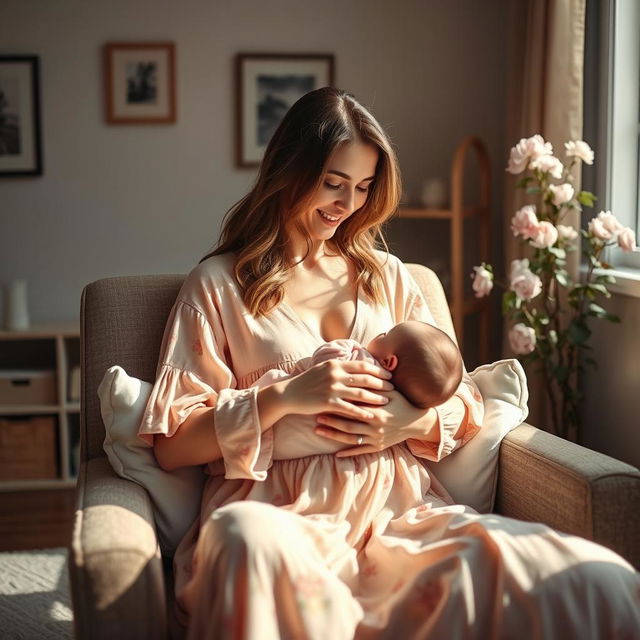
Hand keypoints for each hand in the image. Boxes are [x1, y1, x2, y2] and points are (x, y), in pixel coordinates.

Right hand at [282, 358, 393, 422]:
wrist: (289, 393)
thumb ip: (339, 366)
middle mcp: (336, 374)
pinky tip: (371, 416)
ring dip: (375, 398)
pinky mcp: (328, 402)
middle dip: (381, 384)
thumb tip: (354, 365)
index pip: (362, 365)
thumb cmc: (307, 381)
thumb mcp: (323, 368)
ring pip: (360, 393)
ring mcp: (332, 389)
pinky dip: (362, 412)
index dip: (378, 370)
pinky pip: (349, 408)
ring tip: (386, 402)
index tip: (388, 375)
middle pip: (365, 378)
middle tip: (393, 388)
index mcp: (336, 364)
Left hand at [314, 388, 437, 456]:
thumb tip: (354, 374)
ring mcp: (376, 438)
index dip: (337, 405)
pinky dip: (348, 452)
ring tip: (319, 431)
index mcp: (376, 410)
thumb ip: (372, 385)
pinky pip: (361, 451)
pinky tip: (336, 453)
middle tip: (315, 417)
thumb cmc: (401, 402)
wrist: (417, 421)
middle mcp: (375, 425)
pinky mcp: (379, 447)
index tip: (322, 401)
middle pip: (348, 424)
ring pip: (351, 438)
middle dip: (331, 421)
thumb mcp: (389, 392)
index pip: (352, 407)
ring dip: (334, 435)